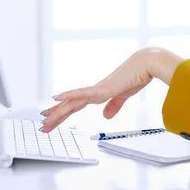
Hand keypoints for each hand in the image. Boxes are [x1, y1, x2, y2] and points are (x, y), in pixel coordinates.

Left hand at [40, 47, 183, 132]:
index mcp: (99, 93)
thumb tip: (105, 116)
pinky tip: (57, 97)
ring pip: (73, 102)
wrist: (146, 64)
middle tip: (43, 125)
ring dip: (58, 111)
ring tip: (45, 118)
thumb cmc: (137, 76)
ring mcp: (97, 89)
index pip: (77, 104)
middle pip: (71, 105)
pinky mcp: (103, 88)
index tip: (53, 118)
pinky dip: (69, 95)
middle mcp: (95, 90)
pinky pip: (83, 93)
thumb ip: (114, 105)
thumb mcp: (124, 95)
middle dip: (56, 115)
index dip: (64, 112)